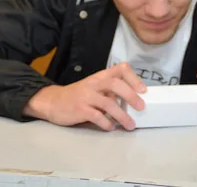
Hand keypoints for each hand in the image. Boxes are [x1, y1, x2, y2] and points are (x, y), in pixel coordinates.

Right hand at [23, 62, 146, 130]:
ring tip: (130, 125)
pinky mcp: (79, 109)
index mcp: (101, 76)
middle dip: (131, 96)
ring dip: (122, 115)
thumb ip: (111, 91)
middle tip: (141, 108)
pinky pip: (96, 116)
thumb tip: (133, 100)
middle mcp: (94, 83)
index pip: (121, 69)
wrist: (53, 101)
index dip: (133, 78)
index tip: (143, 89)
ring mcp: (86, 96)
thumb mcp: (96, 87)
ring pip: (108, 103)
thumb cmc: (80, 95)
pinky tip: (111, 127)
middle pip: (115, 84)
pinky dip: (106, 123)